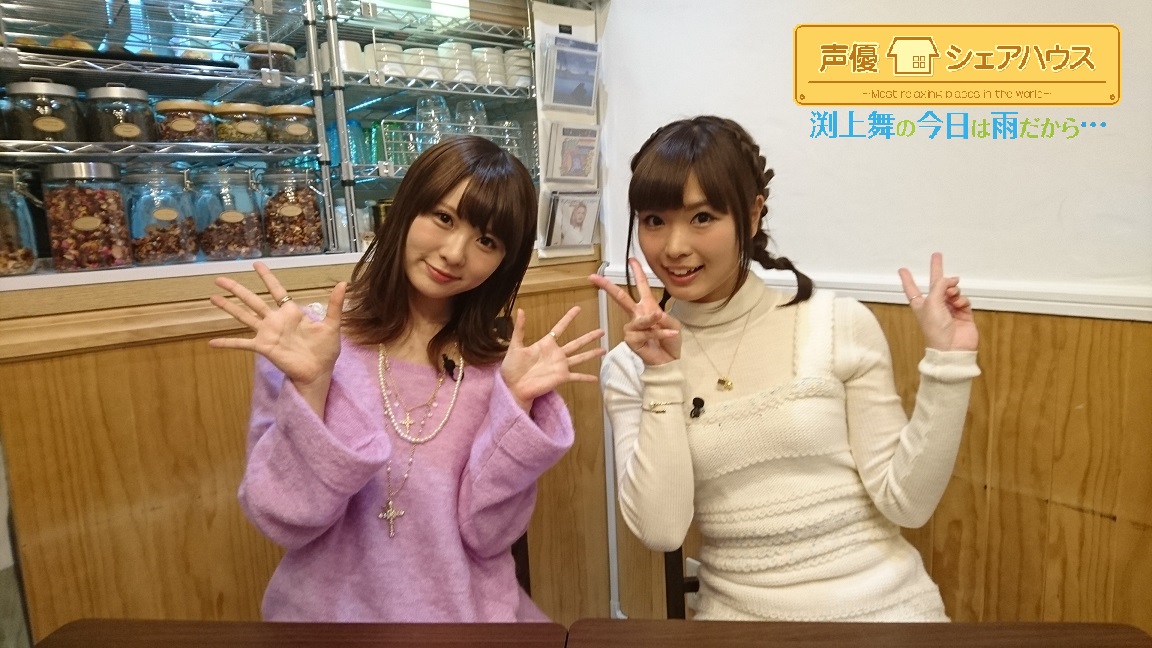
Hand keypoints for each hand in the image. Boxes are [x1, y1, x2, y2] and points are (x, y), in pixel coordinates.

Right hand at [209, 261, 346, 387]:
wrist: (319, 372)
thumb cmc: (325, 350)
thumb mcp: (332, 325)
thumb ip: (334, 304)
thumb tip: (344, 283)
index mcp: (291, 312)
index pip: (276, 290)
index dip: (266, 277)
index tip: (256, 264)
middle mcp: (275, 320)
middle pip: (252, 300)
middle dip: (236, 289)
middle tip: (219, 278)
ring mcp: (267, 333)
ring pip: (243, 316)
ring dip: (228, 308)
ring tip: (212, 298)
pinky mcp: (263, 347)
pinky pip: (242, 344)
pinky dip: (227, 343)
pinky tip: (212, 342)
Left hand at [500, 305, 605, 410]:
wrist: (513, 387)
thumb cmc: (512, 368)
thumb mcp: (515, 346)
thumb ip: (520, 329)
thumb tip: (520, 309)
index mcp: (546, 344)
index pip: (560, 328)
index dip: (569, 318)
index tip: (578, 308)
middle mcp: (556, 354)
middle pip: (577, 342)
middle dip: (589, 337)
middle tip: (601, 331)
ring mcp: (560, 366)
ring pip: (581, 357)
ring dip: (592, 354)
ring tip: (604, 349)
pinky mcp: (562, 377)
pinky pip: (577, 377)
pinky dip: (586, 378)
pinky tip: (596, 379)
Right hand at [588, 257, 681, 365]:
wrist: (670, 361)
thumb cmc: (670, 341)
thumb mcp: (672, 324)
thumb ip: (662, 317)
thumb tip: (652, 314)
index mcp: (647, 307)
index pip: (641, 286)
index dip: (637, 272)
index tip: (632, 259)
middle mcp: (637, 315)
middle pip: (621, 298)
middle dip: (608, 287)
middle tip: (594, 277)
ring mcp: (633, 328)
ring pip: (640, 319)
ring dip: (651, 320)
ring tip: (660, 319)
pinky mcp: (631, 340)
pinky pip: (645, 332)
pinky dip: (658, 333)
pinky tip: (669, 334)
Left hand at [898, 252, 978, 351]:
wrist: (953, 348)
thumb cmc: (936, 330)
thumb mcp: (932, 303)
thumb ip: (939, 286)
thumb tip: (950, 279)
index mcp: (921, 305)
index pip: (912, 289)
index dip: (907, 279)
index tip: (902, 269)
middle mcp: (934, 306)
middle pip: (935, 284)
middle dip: (937, 270)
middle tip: (937, 255)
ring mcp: (949, 309)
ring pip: (952, 290)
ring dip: (952, 290)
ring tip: (952, 295)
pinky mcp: (963, 314)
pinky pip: (963, 299)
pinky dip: (962, 299)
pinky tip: (959, 304)